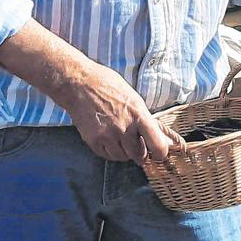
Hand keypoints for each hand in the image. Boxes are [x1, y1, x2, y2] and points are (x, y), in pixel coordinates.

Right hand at [59, 61, 176, 164]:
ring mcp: (108, 136)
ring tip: (118, 134)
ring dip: (123, 150)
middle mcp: (124, 128)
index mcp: (138, 114)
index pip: (158, 146)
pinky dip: (110, 150)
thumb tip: (162, 138)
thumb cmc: (107, 85)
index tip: (158, 152)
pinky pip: (107, 155)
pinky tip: (107, 136)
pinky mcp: (94, 141)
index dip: (160, 153)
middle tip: (134, 140)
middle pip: (139, 155)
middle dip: (139, 150)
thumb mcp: (133, 98)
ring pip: (123, 157)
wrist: (78, 83)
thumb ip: (147, 120)